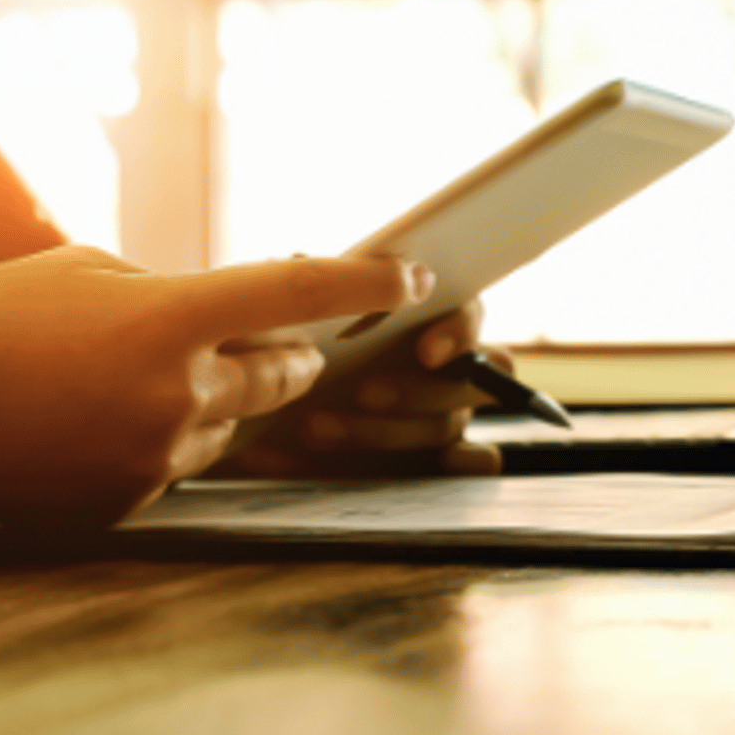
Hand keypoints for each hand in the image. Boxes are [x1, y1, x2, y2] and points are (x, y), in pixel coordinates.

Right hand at [0, 245, 436, 528]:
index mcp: (167, 320)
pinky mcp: (125, 511)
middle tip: (282, 338)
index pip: (299, 295)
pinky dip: (160, 445)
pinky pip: (176, 472)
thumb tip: (222, 314)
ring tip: (132, 380)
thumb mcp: (84, 273)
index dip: (366, 282)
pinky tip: (93, 425)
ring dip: (213, 403)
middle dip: (291, 353)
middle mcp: (175, 397)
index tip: (409, 276)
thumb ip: (167, 292)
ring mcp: (152, 463)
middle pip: (284, 376)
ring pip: (229, 429)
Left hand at [226, 298, 510, 478]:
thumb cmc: (294, 349)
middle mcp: (448, 369)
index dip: (456, 332)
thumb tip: (301, 262)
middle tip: (362, 392)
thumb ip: (307, 288)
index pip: (469, 315)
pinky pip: (467, 467)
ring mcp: (443, 417)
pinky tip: (407, 473)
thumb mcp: (293, 313)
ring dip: (389, 430)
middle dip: (414, 390)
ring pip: (448, 426)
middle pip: (464, 381)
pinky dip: (450, 470)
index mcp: (430, 319)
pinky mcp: (431, 462)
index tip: (426, 350)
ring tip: (318, 427)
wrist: (265, 416)